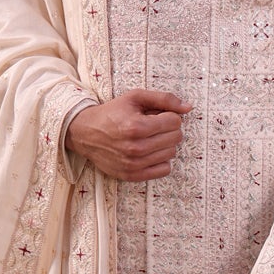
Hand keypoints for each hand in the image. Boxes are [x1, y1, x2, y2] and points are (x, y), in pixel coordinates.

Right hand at [66, 88, 191, 181]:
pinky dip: (161, 160)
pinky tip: (150, 151)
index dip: (170, 116)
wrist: (85, 132)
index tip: (158, 115)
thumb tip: (188, 107)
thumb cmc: (112, 113)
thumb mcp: (135, 97)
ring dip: (165, 144)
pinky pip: (164, 170)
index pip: (175, 122)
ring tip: (150, 138)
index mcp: (137, 126)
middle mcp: (136, 148)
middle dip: (169, 129)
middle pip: (176, 138)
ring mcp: (134, 164)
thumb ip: (164, 99)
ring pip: (171, 153)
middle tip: (155, 126)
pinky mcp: (131, 175)